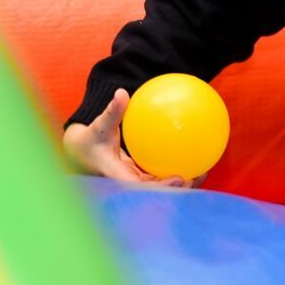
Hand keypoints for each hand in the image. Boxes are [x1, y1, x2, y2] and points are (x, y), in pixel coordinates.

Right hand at [61, 88, 196, 187]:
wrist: (81, 152)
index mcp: (118, 175)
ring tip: (203, 171)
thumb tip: (121, 93)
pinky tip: (192, 159)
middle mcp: (129, 182)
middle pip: (157, 191)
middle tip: (197, 176)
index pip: (141, 186)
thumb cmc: (91, 138)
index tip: (178, 178)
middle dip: (178, 189)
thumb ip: (112, 112)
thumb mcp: (100, 125)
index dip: (161, 187)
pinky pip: (159, 174)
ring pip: (161, 185)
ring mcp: (135, 180)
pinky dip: (174, 170)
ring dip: (182, 182)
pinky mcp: (139, 176)